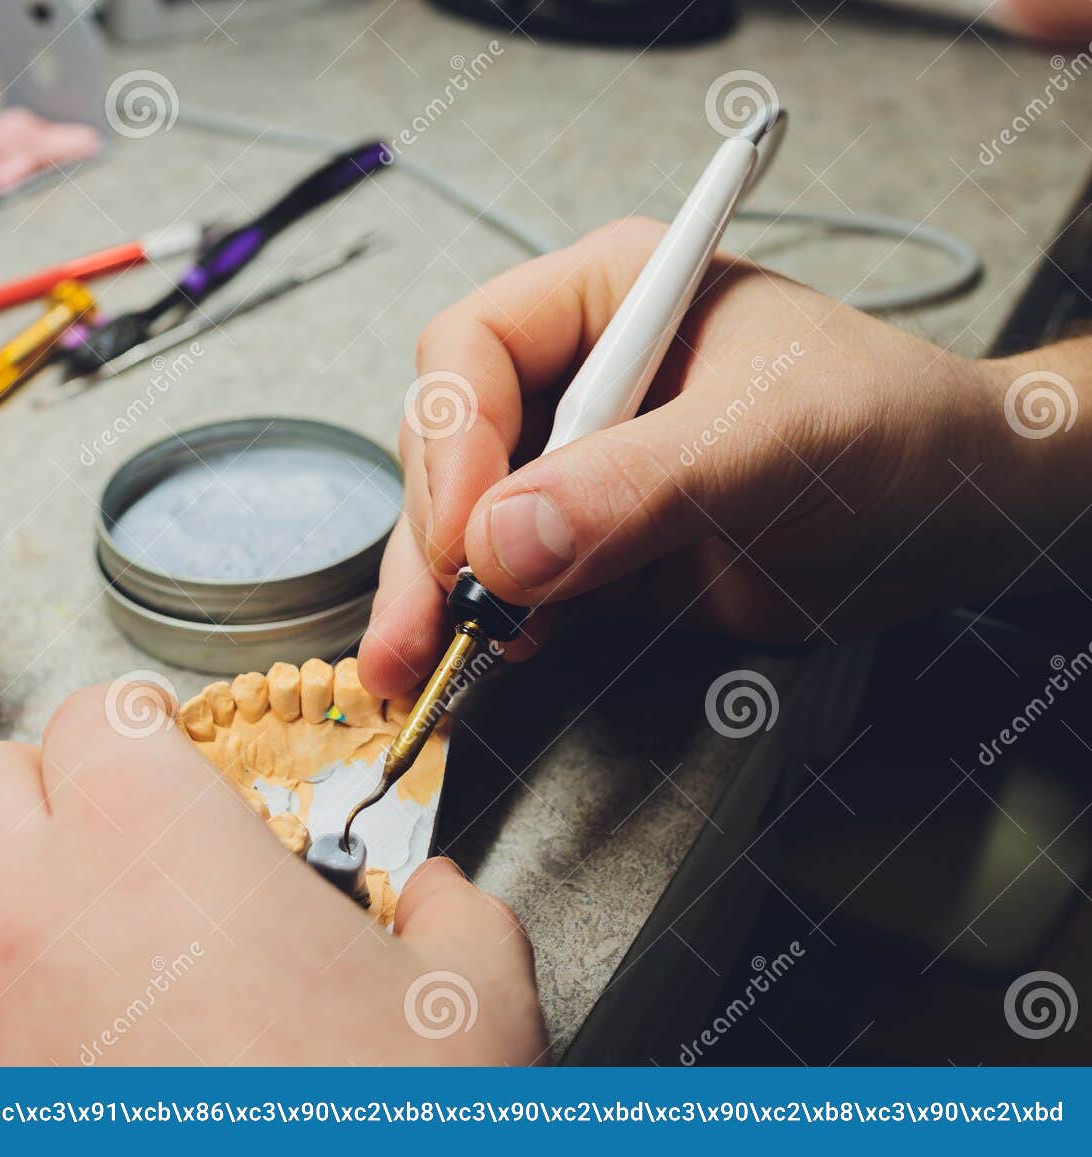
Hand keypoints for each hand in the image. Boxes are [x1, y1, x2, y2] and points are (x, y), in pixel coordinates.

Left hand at [0, 685, 545, 1064]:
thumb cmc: (359, 1137)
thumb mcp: (468, 1015)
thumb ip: (458, 923)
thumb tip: (444, 902)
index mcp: (148, 842)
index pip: (102, 716)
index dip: (148, 739)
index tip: (172, 772)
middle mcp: (18, 914)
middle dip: (47, 807)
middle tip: (112, 861)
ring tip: (26, 956)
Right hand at [359, 217, 1089, 698]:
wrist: (956, 519)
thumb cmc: (894, 431)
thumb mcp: (773, 441)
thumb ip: (640, 485)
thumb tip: (503, 544)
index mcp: (613, 299)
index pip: (477, 349)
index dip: (455, 438)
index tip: (469, 534)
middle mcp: (578, 377)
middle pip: (449, 444)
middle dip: (433, 536)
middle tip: (433, 621)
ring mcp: (580, 468)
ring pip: (464, 525)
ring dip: (435, 596)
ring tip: (416, 665)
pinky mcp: (593, 547)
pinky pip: (511, 585)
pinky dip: (483, 628)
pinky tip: (472, 664)